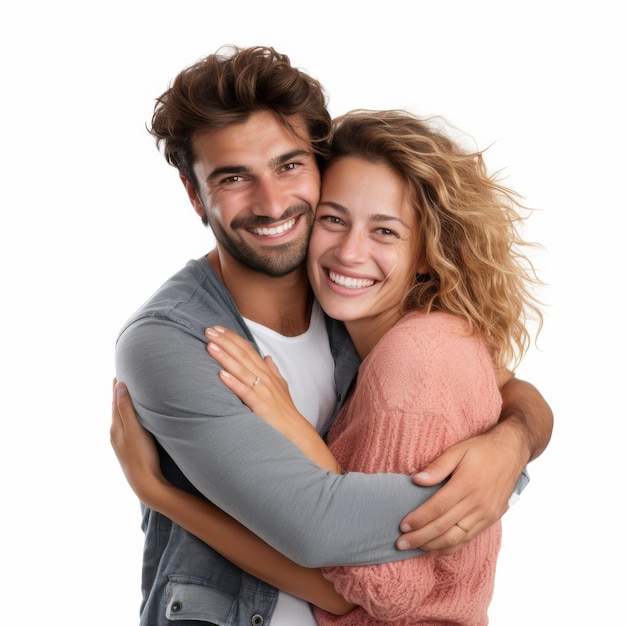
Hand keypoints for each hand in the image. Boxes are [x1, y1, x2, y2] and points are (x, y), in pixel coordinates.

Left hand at [110, 379, 165, 504]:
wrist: (144, 482)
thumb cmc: (141, 455)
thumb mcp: (134, 429)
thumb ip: (126, 409)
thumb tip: (120, 387)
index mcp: (115, 426)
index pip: (116, 401)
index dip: (118, 387)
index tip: (119, 373)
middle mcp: (116, 433)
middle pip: (116, 409)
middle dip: (119, 395)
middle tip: (122, 380)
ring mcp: (122, 442)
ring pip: (121, 418)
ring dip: (124, 406)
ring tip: (128, 396)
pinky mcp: (130, 448)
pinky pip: (127, 426)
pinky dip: (128, 417)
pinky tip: (134, 420)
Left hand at [205, 327, 342, 472]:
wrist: (295, 432)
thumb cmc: (286, 411)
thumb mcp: (282, 387)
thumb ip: (273, 371)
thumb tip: (268, 357)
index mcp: (267, 373)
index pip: (248, 350)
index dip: (233, 338)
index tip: (218, 329)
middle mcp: (264, 378)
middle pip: (242, 355)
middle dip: (225, 341)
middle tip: (209, 330)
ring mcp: (263, 391)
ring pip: (241, 370)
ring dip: (225, 357)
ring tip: (211, 346)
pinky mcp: (260, 406)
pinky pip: (245, 392)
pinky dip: (234, 382)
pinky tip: (221, 374)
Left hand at [396, 425, 524, 554]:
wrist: (512, 452)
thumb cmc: (482, 449)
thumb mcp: (458, 450)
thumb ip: (437, 466)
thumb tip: (416, 480)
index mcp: (467, 484)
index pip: (438, 508)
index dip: (419, 519)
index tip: (403, 526)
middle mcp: (478, 503)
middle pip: (444, 526)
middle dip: (420, 537)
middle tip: (401, 544)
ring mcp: (486, 514)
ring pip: (456, 537)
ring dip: (433, 545)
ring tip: (414, 548)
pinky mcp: (491, 519)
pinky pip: (469, 538)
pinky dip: (451, 546)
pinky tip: (437, 548)